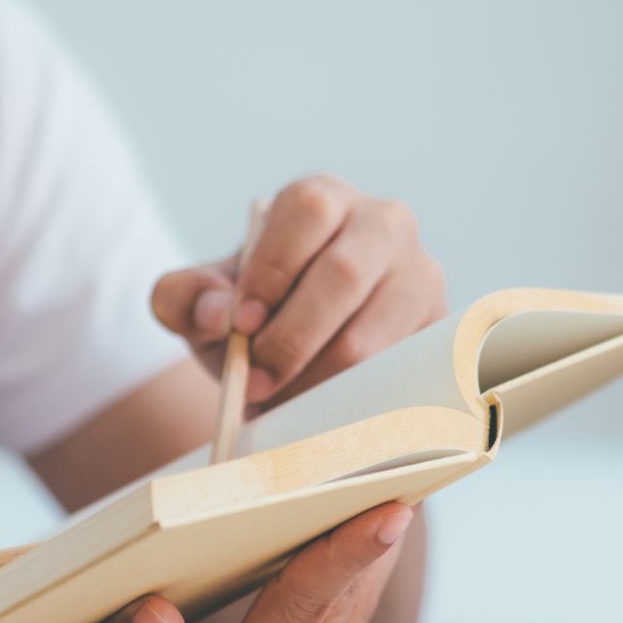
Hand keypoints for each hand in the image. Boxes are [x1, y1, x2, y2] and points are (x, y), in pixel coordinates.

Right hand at [0, 502, 413, 622]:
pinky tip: (345, 548)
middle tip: (403, 466)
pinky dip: (340, 588)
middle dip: (371, 540)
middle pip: (341, 608)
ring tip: (386, 489)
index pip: (302, 610)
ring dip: (364, 562)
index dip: (347, 554)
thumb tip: (157, 612)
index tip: (392, 511)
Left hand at [151, 174, 447, 409]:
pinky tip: (322, 422)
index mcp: (322, 200)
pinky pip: (402, 376)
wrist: (298, 357)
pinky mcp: (440, 332)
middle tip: (256, 385)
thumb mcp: (203, 304)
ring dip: (319, 384)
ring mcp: (422, 275)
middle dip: (292, 339)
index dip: (273, 269)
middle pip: (344, 275)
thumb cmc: (250, 317)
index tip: (241, 326)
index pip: (307, 212)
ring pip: (376, 336)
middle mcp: (384, 223)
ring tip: (282, 410)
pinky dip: (354, 407)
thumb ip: (183, 297)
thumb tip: (215, 314)